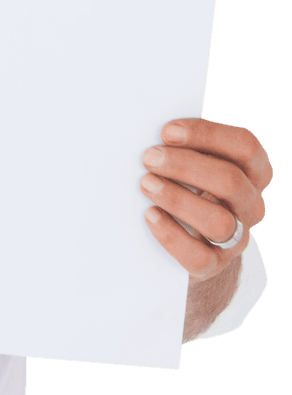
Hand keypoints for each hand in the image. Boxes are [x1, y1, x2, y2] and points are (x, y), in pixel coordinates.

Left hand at [141, 118, 271, 279]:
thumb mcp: (191, 160)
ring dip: (178, 200)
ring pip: (220, 223)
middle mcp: (249, 204)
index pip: (246, 146)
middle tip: (149, 157)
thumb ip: (181, 145)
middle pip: (231, 182)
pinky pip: (199, 257)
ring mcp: (236, 237)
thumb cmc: (185, 181)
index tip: (167, 131)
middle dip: (185, 166)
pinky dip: (172, 235)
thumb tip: (143, 129)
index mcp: (252, 171)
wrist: (192, 238)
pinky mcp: (214, 265)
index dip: (207, 135)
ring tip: (147, 184)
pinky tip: (150, 215)